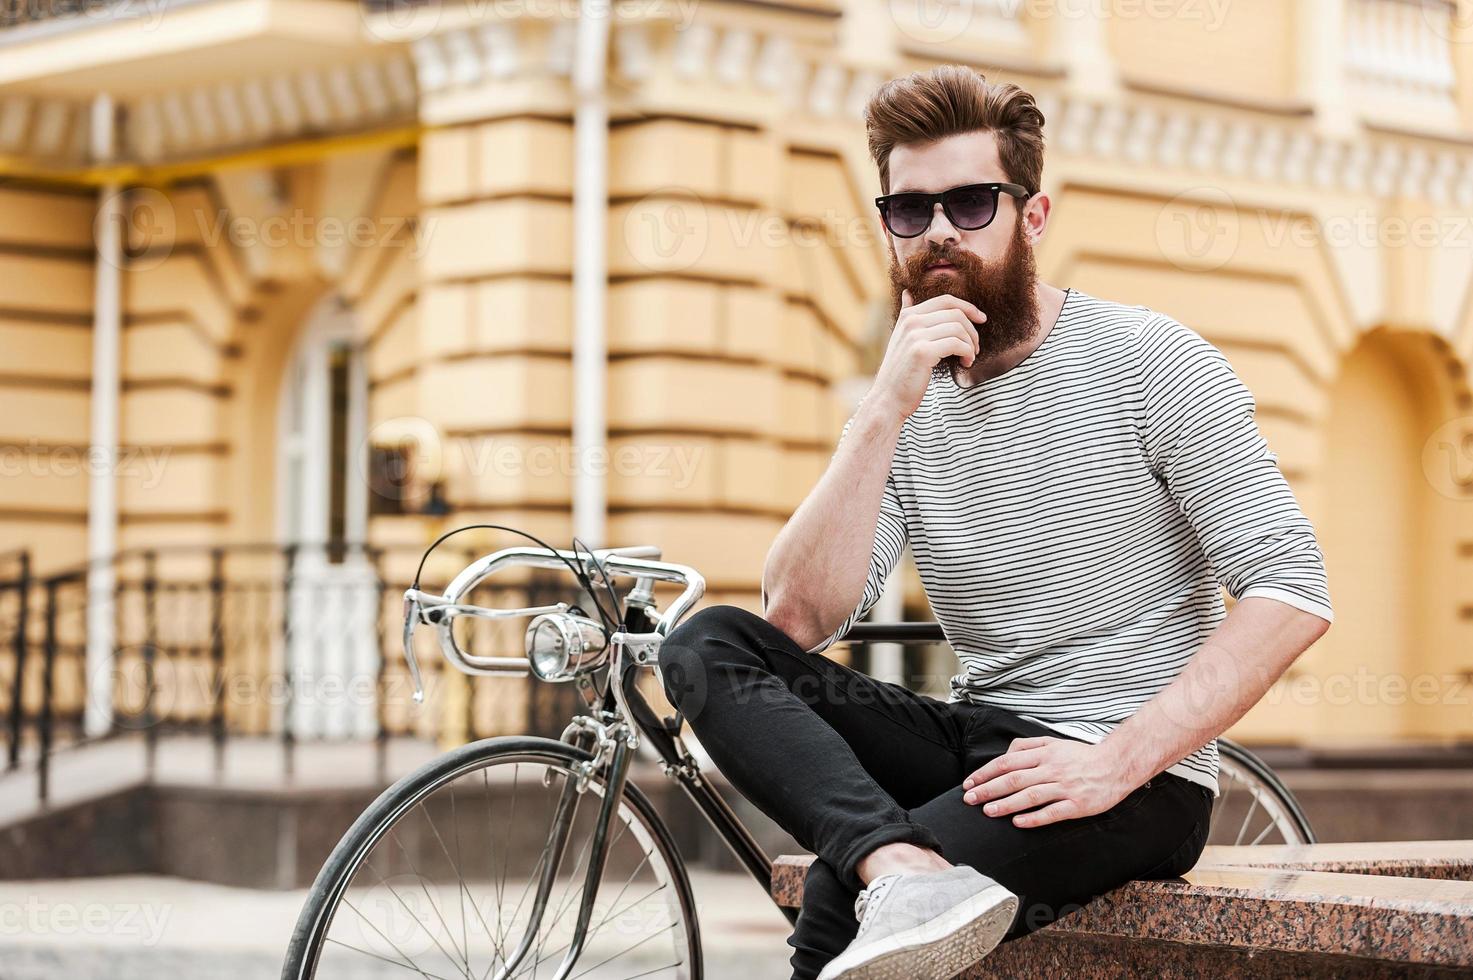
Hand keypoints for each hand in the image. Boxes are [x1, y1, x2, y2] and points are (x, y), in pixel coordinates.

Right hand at [867, 290, 983, 421]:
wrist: (888, 398)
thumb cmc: (900, 372)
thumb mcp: (901, 338)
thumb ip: (906, 315)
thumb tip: (907, 293)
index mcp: (908, 316)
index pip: (946, 300)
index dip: (968, 307)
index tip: (981, 319)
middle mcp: (911, 322)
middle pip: (955, 313)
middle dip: (972, 330)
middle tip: (975, 347)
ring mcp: (915, 335)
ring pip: (958, 328)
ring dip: (971, 344)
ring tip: (970, 357)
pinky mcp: (922, 352)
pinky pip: (956, 344)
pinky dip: (967, 353)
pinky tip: (965, 363)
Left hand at [961, 736, 1140, 828]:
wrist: (1116, 765)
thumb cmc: (1081, 755)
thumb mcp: (1053, 743)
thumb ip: (1028, 746)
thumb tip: (1006, 753)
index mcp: (1043, 753)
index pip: (1007, 762)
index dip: (985, 773)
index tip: (969, 783)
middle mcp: (1051, 768)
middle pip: (1013, 779)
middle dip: (988, 789)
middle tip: (969, 799)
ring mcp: (1065, 787)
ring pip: (1030, 795)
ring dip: (1006, 804)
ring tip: (988, 812)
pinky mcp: (1077, 805)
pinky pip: (1052, 812)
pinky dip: (1034, 818)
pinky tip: (1018, 823)